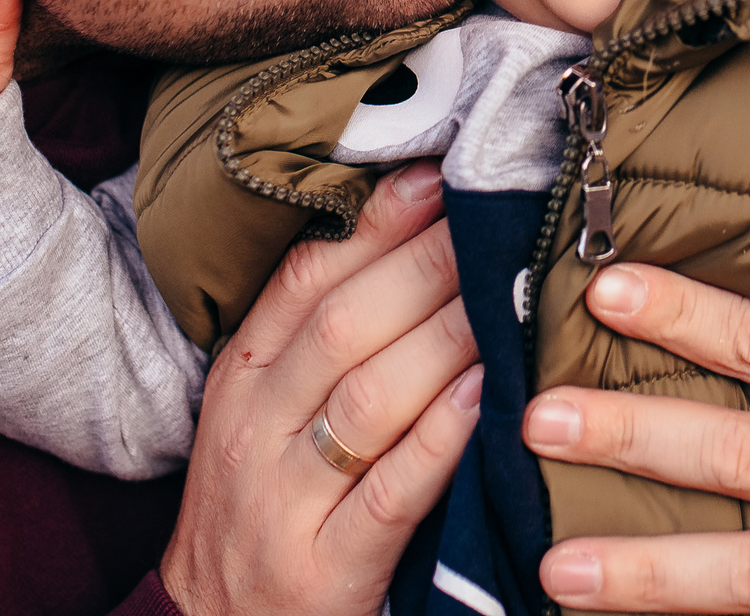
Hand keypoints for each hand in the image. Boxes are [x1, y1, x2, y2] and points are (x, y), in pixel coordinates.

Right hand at [162, 161, 480, 615]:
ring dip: (446, 339)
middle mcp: (252, 431)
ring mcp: (284, 503)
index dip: (375, 225)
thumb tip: (410, 229)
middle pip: (343, 327)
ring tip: (509, 296)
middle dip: (426, 266)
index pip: (306, 281)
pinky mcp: (322, 571)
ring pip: (368, 400)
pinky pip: (390, 494)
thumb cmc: (262, 506)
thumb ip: (323, 336)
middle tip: (497, 222)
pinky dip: (441, 440)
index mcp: (240, 379)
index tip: (440, 177)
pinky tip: (488, 398)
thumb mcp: (266, 414)